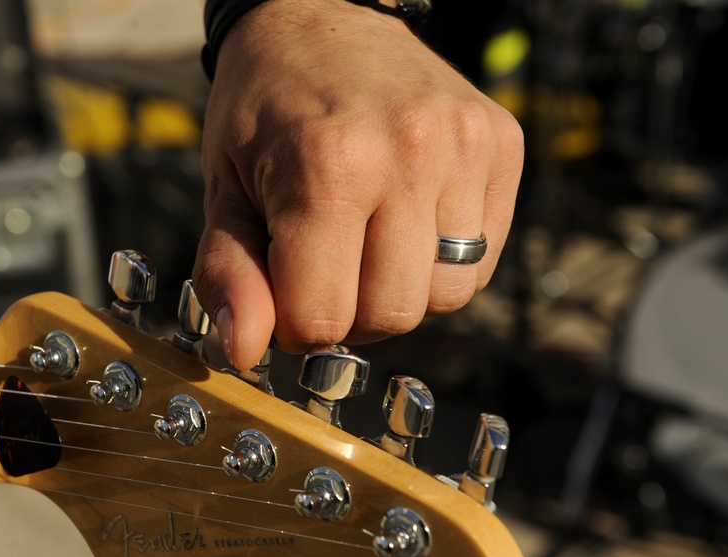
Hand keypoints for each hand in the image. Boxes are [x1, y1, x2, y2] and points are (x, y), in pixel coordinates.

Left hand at [192, 0, 523, 369]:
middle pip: (394, 315)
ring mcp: (464, 145)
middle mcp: (408, 152)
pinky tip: (408, 219)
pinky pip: (484, 257)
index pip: (323, 317)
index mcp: (327, 166)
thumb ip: (229, 275)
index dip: (295, 324)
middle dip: (351, 312)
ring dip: (403, 289)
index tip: (284, 290)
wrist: (319, 17)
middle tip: (326, 266)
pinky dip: (443, 260)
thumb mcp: (225, 191)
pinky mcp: (502, 142)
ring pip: (448, 295)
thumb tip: (246, 352)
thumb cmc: (264, 110)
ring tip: (369, 241)